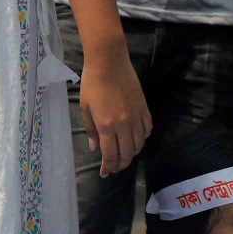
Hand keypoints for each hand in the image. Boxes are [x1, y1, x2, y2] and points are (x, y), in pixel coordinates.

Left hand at [79, 50, 151, 176]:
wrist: (109, 61)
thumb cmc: (92, 82)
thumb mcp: (85, 108)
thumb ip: (91, 130)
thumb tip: (94, 148)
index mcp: (106, 125)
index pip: (110, 155)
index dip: (108, 167)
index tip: (104, 173)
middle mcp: (124, 124)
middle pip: (126, 154)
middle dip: (120, 165)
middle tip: (114, 168)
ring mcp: (136, 117)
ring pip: (138, 144)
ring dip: (131, 154)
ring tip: (123, 155)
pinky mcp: (144, 108)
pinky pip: (147, 130)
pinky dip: (142, 139)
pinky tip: (135, 139)